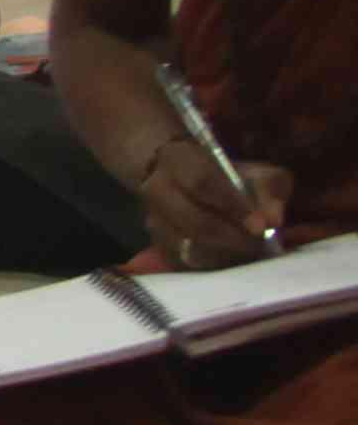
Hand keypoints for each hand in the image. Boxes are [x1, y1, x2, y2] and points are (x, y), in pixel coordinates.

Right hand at [137, 130, 287, 269]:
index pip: (202, 183)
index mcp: (178, 159)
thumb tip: (273, 220)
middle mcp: (155, 187)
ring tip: (245, 253)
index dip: (233, 206)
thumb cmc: (226, 176)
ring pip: (186, 246)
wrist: (182, 181)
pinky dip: (210, 265)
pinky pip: (183, 263)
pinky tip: (228, 259)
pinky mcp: (157, 244)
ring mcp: (152, 218)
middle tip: (258, 245)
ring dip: (223, 254)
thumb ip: (269, 189)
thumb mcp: (255, 172)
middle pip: (192, 220)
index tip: (261, 226)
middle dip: (232, 237)